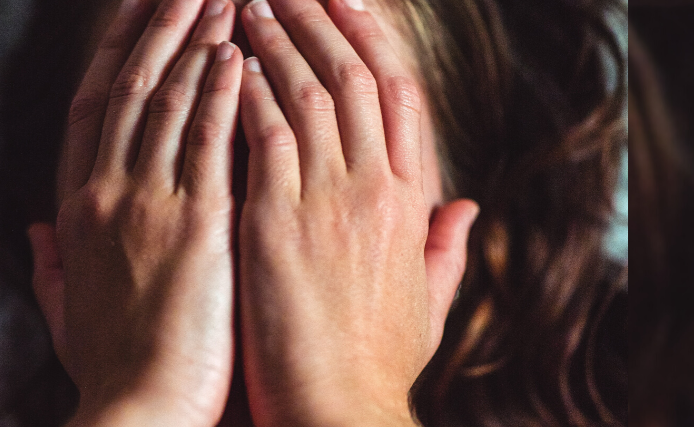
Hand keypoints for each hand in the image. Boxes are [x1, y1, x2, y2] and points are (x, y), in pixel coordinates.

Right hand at [26, 0, 243, 423]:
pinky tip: (238, 53)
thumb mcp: (66, 311)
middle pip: (129, 86)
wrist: (136, 413)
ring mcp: (147, 205)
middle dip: (159, 25)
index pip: (94, 106)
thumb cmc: (112, 369)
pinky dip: (220, 92)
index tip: (139, 8)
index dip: (117, 49)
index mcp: (78, 209)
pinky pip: (206, 142)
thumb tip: (39, 235)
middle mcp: (106, 194)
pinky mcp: (195, 226)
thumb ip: (52, 265)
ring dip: (194, 41)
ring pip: (167, 101)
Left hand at [235, 0, 477, 424]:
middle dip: (320, 18)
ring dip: (278, 39)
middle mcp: (378, 189)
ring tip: (249, 1)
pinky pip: (266, 134)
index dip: (372, 38)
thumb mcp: (428, 302)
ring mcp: (332, 202)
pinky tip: (226, 59)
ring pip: (311, 92)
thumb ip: (445, 247)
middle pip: (356, 76)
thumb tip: (466, 207)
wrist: (342, 411)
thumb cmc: (376, 365)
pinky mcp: (280, 223)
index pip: (401, 95)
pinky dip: (247, 90)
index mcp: (413, 203)